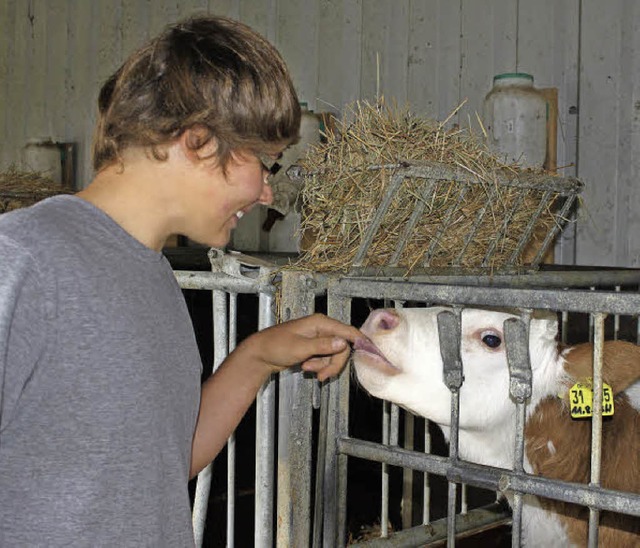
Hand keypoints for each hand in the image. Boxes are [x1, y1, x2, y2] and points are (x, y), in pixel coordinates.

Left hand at [237, 313, 362, 381]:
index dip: (361, 341)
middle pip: (342, 348)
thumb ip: (323, 345)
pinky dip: (319, 366)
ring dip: (324, 366)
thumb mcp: (300, 347)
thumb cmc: (275, 345)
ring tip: (308, 369)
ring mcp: (319, 338)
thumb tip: (343, 342)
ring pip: (334, 355)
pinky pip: (326, 359)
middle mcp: (322, 328)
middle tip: (322, 375)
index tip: (372, 351)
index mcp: (320, 323)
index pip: (347, 331)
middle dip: (333, 363)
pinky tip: (307, 367)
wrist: (261, 354)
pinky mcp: (315, 347)